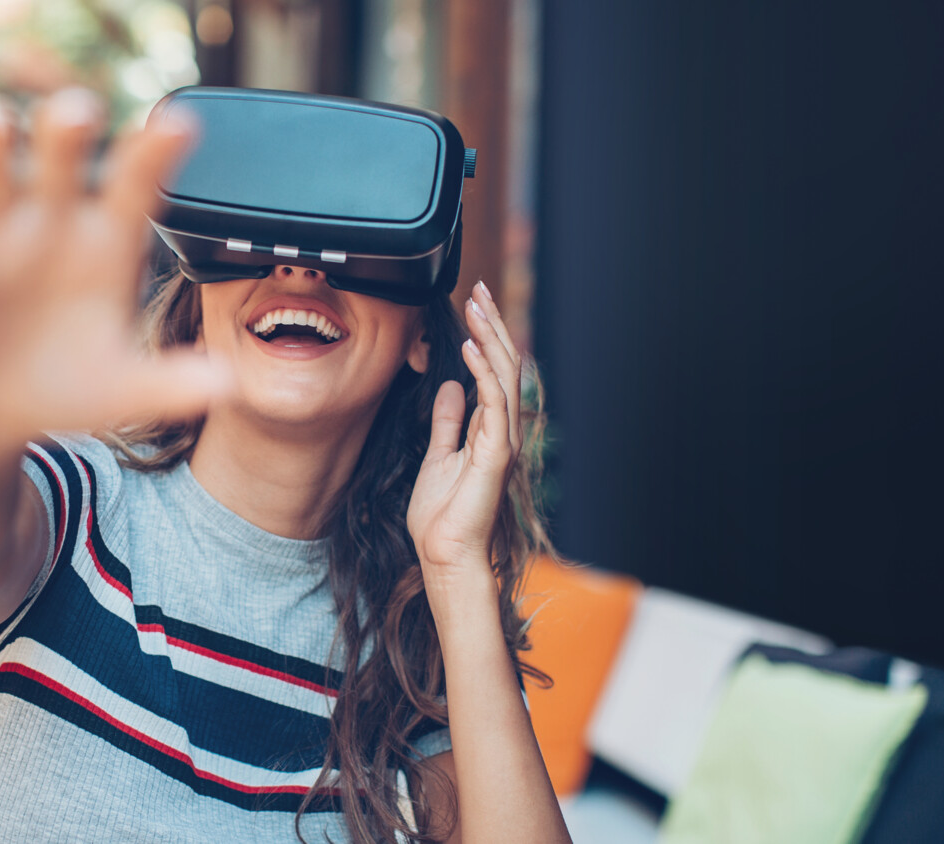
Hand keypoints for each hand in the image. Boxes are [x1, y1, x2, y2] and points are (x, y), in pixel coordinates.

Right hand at [0, 89, 229, 449]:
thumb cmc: (71, 388)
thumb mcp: (125, 391)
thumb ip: (171, 383)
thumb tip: (225, 385)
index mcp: (106, 245)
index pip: (134, 189)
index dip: (154, 157)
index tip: (177, 124)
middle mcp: (51, 227)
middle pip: (60, 165)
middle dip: (66, 134)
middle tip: (78, 110)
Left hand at [406, 281, 525, 581]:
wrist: (444, 555)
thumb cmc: (442, 516)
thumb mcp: (438, 456)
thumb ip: (448, 422)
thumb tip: (451, 387)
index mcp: (490, 430)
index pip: (493, 372)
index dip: (485, 336)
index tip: (473, 304)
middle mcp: (502, 431)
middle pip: (505, 366)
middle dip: (492, 325)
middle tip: (479, 289)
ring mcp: (502, 442)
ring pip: (505, 377)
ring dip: (490, 338)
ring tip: (477, 306)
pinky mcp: (495, 454)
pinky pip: (494, 403)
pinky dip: (483, 371)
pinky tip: (470, 346)